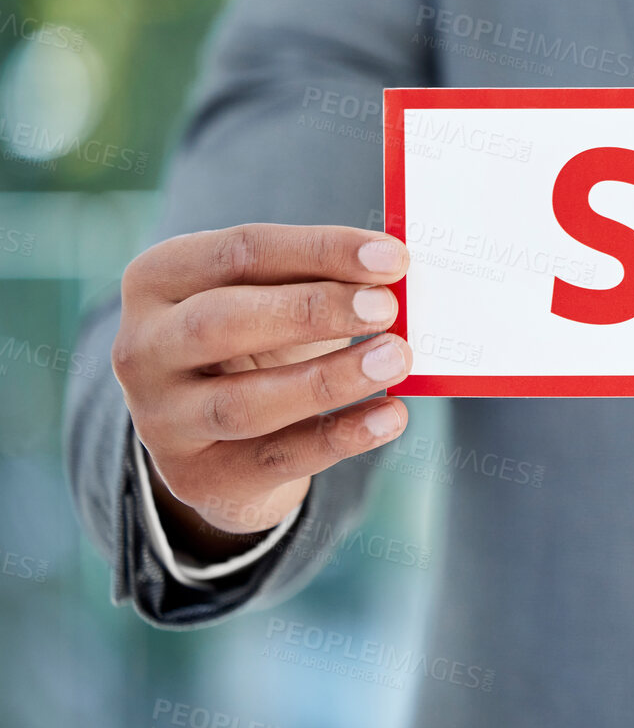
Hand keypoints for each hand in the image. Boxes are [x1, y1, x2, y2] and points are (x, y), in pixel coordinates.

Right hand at [113, 224, 412, 550]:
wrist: (216, 438)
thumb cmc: (256, 342)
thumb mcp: (272, 298)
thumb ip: (321, 280)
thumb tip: (394, 270)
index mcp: (158, 278)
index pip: (240, 252)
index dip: (320, 250)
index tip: (392, 257)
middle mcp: (143, 347)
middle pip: (223, 322)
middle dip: (312, 310)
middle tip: (386, 307)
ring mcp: (161, 419)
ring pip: (244, 402)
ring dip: (329, 380)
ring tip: (396, 358)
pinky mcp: (197, 476)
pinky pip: (276, 458)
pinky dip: (340, 436)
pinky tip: (390, 416)